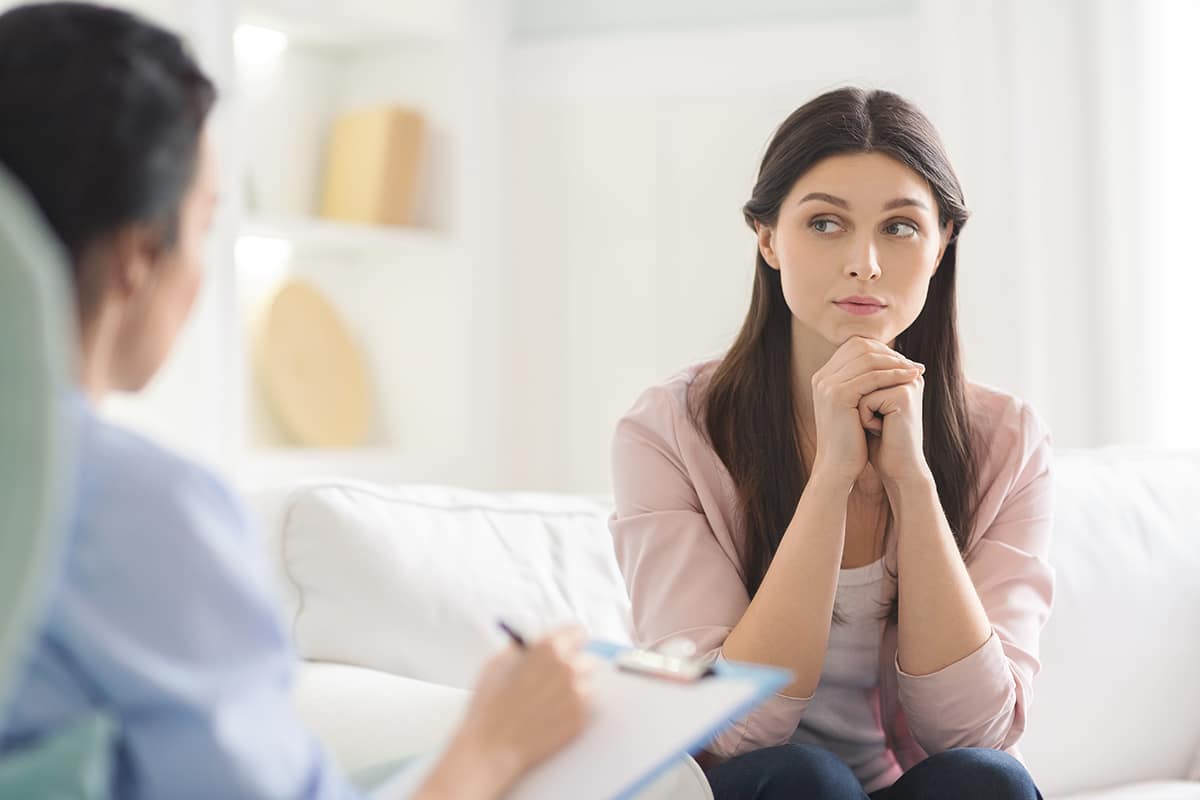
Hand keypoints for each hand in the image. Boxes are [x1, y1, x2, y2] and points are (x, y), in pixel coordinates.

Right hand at [451, 626, 592, 794]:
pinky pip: (586, 707)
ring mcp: (578, 696)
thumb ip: (522, 648)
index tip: (569, 645)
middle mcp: (568, 668)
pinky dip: (573, 709)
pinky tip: (551, 716)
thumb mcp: (497, 663)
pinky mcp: (580, 719)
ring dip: (575, 688)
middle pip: (586, 659)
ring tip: (549, 701)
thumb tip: (534, 644)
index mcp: (549, 649)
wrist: (491, 748)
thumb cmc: (489, 706)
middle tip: (553, 679)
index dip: (570, 639)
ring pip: (588, 684)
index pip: (577, 632)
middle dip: (572, 666)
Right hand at [810, 337, 923, 487]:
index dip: (881, 350)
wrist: (837, 467)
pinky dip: (894, 375)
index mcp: (823, 378)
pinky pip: (872, 377)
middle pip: (860, 347)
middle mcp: (822, 378)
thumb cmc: (850, 442)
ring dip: (896, 362)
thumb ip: (862, 386)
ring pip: (867, 359)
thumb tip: (887, 366)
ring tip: (916, 370)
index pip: (854, 347)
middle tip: (913, 363)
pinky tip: (911, 378)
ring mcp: (828, 385)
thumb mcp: (854, 408)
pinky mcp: (838, 395)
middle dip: (890, 353)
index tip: (904, 361)